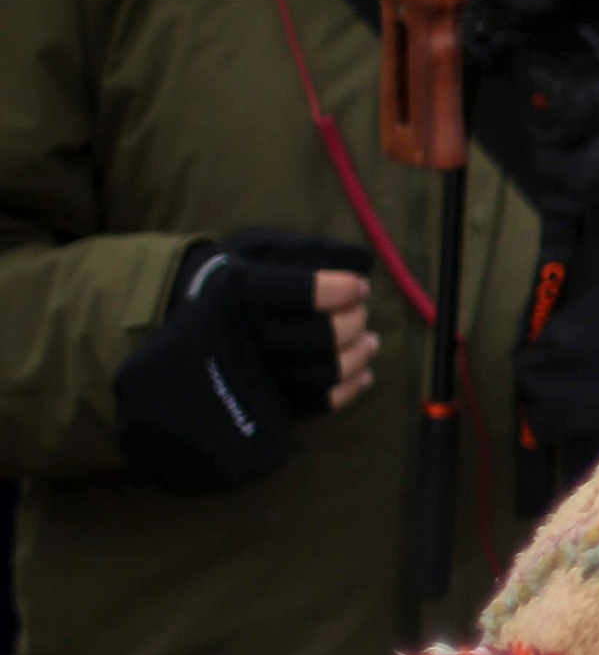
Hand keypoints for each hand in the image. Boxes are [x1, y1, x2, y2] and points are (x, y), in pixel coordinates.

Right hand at [111, 231, 376, 494]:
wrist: (171, 340)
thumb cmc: (226, 285)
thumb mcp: (253, 253)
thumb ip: (304, 253)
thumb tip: (361, 261)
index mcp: (238, 291)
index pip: (300, 290)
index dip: (339, 289)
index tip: (358, 285)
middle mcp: (246, 334)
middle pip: (321, 335)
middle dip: (353, 321)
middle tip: (361, 310)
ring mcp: (256, 372)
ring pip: (324, 370)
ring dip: (359, 355)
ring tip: (371, 341)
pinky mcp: (265, 400)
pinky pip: (317, 401)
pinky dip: (350, 388)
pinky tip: (365, 372)